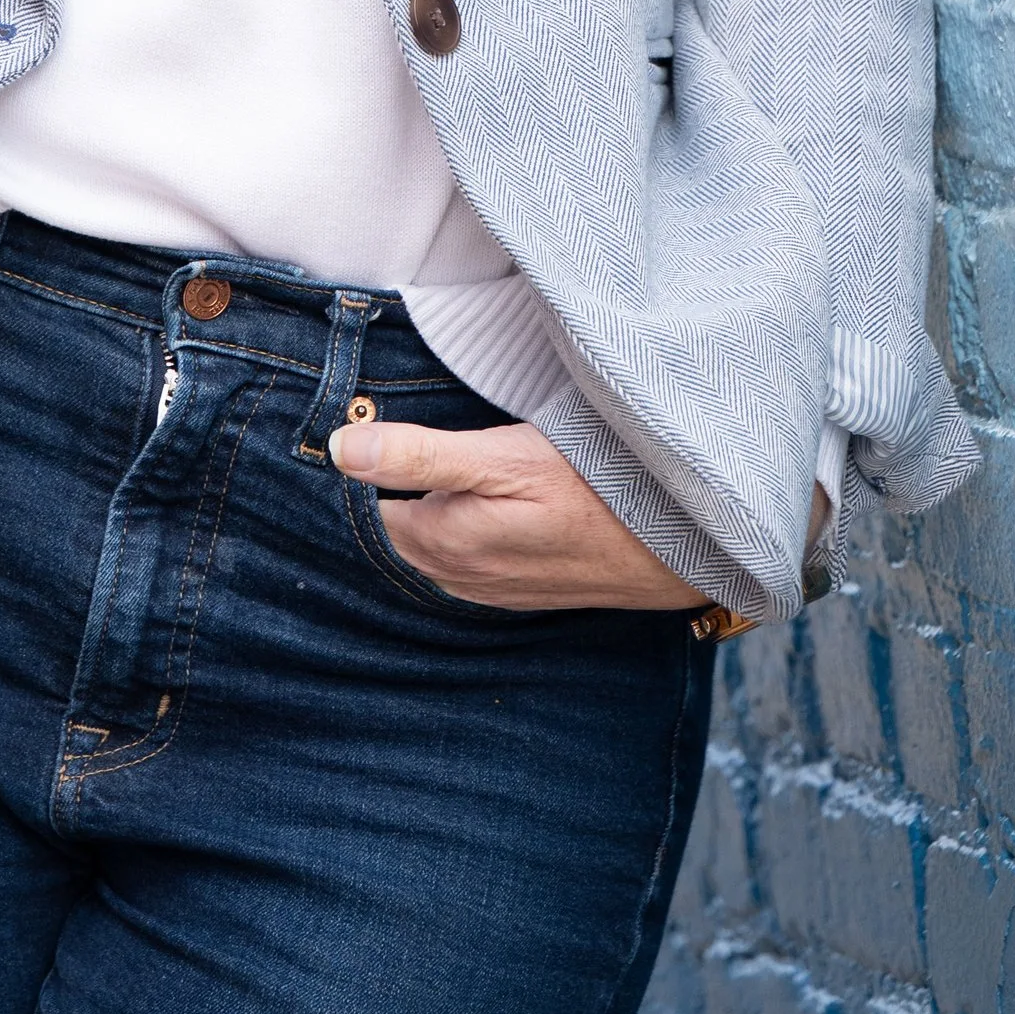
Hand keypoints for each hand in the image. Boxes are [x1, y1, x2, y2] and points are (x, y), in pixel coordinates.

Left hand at [329, 416, 708, 611]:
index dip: (366, 463)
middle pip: (395, 528)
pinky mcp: (518, 590)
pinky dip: (454, 532)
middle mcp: (456, 575)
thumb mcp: (503, 458)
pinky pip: (462, 563)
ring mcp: (489, 589)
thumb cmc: (591, 490)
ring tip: (435, 464)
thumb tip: (340, 449)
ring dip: (423, 510)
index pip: (369, 505)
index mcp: (441, 541)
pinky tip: (473, 503)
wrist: (674, 544)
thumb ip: (420, 454)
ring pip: (427, 547)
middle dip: (389, 488)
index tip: (367, 422)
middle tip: (396, 434)